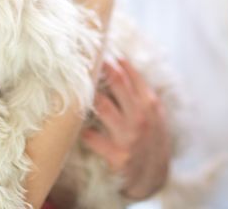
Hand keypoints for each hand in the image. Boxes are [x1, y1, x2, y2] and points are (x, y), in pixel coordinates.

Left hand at [82, 59, 170, 199]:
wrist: (154, 179)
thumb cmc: (148, 139)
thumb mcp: (152, 112)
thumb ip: (137, 89)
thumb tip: (116, 57)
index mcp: (149, 102)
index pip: (128, 71)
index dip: (109, 58)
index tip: (92, 48)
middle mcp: (141, 116)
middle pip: (116, 80)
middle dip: (97, 67)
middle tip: (79, 58)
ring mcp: (130, 136)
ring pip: (102, 105)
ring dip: (87, 95)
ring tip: (72, 86)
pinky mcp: (119, 156)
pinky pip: (93, 137)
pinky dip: (84, 131)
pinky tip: (79, 128)